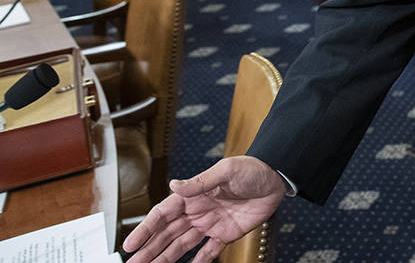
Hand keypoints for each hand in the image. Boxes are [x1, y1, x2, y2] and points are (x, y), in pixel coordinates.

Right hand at [122, 156, 285, 262]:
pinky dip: (198, 261)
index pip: (162, 214)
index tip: (130, 244)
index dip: (145, 229)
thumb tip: (174, 185)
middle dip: (149, 249)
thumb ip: (200, 182)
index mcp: (193, 195)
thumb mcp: (226, 171)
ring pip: (181, 245)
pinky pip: (208, 251)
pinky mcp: (225, 233)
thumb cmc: (252, 168)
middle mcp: (197, 211)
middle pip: (167, 234)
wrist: (277, 177)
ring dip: (165, 257)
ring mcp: (210, 223)